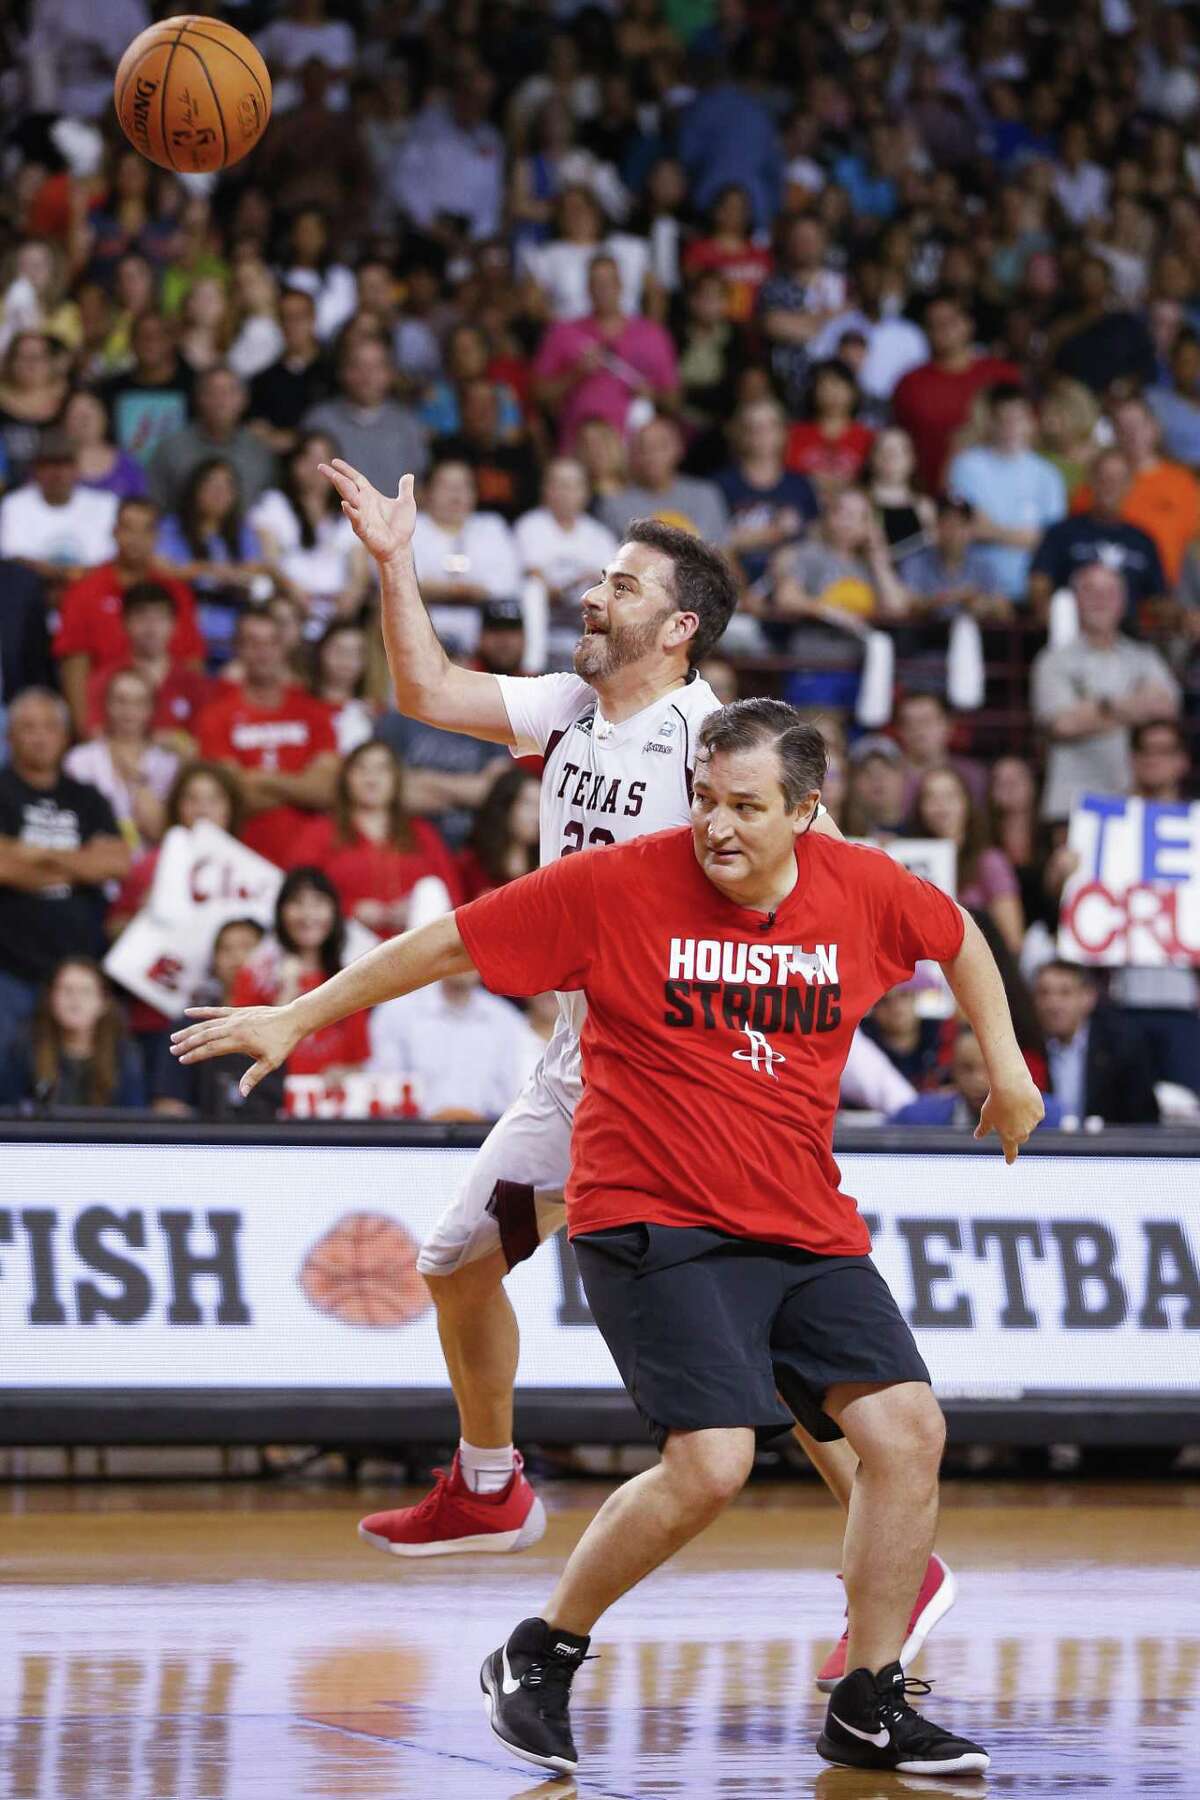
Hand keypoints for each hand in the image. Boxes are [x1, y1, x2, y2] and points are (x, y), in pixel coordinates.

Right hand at [170, 1005, 302, 1096]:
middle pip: (205, 1035)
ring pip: (207, 1024)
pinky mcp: (238, 1012)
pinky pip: (216, 1011)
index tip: (182, 1059)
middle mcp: (234, 1027)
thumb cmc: (283, 1043)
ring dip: (190, 1030)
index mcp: (240, 1040)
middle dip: (187, 1043)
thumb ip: (253, 1076)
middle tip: (172, 1050)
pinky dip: (202, 1012)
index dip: (196, 1054)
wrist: (293, 1020)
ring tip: (174, 1037)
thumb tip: (242, 1093)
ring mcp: (235, 1018)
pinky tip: (187, 1013)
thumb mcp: (271, 1063)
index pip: (212, 1048)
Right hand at [320, 459, 416, 562]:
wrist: (400, 548)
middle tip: (322, 467)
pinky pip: (356, 519)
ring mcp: (362, 516)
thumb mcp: (406, 504)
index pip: (356, 479)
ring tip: (335, 477)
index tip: (334, 462)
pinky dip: (351, 512)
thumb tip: (409, 476)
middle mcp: (363, 504)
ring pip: (349, 499)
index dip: (346, 470)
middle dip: (335, 476)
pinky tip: (345, 504)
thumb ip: (405, 489)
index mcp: (371, 496)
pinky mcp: (364, 530)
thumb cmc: (401, 528)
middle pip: (346, 486)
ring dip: (342, 488)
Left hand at [974, 1073, 1044, 1163]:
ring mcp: (1032, 1124)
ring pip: (1029, 1123)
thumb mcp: (986, 1116)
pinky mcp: (1040, 1113)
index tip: (1009, 1162)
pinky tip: (1024, 1099)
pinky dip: (1031, 1108)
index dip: (1010, 1156)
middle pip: (1020, 1136)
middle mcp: (1022, 1133)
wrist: (1011, 1086)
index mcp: (1008, 1136)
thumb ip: (983, 1129)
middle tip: (1008, 1116)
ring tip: (1014, 1102)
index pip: (1010, 1150)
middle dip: (1016, 1130)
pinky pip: (1036, 1113)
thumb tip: (977, 1136)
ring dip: (1024, 1117)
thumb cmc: (996, 1101)